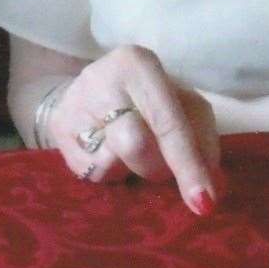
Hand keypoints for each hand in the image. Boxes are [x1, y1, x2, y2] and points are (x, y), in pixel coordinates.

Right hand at [48, 46, 218, 214]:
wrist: (92, 90)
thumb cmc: (148, 100)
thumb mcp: (182, 105)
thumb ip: (202, 138)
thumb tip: (210, 182)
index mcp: (138, 64)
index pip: (169, 123)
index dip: (189, 165)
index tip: (204, 202)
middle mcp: (100, 78)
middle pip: (136, 146)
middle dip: (157, 168)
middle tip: (161, 165)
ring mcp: (73, 103)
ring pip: (112, 164)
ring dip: (132, 171)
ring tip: (132, 153)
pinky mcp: (58, 129)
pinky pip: (91, 174)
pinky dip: (111, 173)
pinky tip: (110, 153)